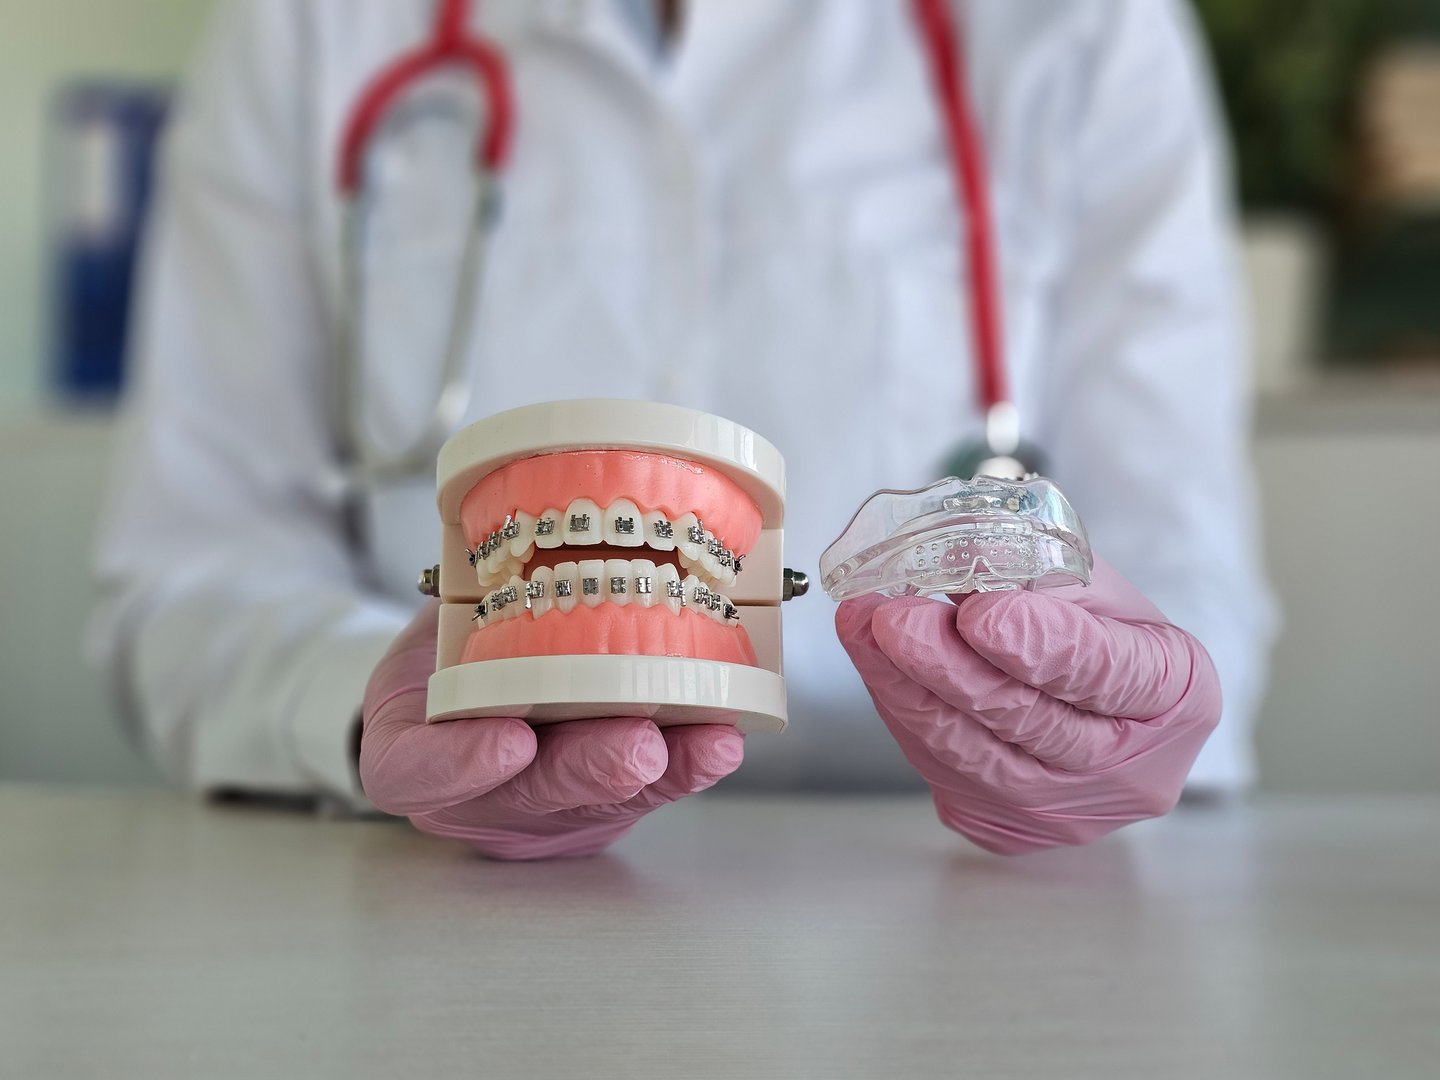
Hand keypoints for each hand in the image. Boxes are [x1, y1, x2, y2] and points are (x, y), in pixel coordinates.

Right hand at [359, 602, 744, 859]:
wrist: (454, 695)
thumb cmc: (440, 652)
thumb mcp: (422, 625)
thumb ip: (460, 603)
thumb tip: (518, 528)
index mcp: (405, 756)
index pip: (419, 773)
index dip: (461, 763)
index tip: (509, 738)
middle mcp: (474, 798)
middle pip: (531, 795)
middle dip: (594, 766)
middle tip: (637, 746)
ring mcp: (539, 811)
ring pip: (602, 797)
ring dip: (665, 769)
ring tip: (706, 742)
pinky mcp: (597, 807)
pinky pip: (648, 791)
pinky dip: (690, 762)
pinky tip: (722, 740)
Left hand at [836, 557, 1220, 853]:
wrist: (1099, 705)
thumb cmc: (1101, 631)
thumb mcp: (1092, 585)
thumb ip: (1037, 574)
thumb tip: (957, 554)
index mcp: (1177, 695)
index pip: (1108, 674)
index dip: (1041, 645)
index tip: (981, 610)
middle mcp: (1130, 772)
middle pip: (1032, 723)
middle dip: (951, 668)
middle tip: (895, 617)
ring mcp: (1067, 811)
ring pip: (975, 757)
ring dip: (907, 689)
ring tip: (862, 628)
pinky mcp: (1008, 828)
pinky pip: (944, 770)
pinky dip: (904, 710)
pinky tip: (874, 663)